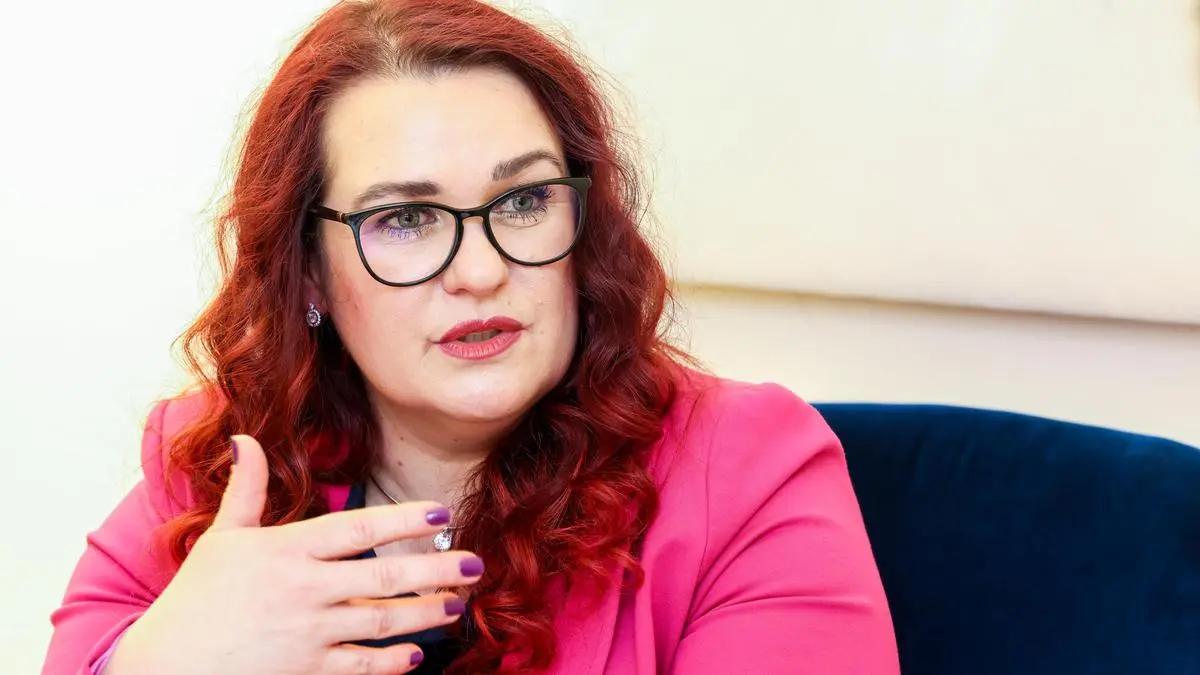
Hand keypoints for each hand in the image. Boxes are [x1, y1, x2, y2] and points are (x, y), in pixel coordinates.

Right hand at [106, 434, 481, 674]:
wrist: (161, 667)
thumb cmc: (195, 600)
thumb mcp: (221, 538)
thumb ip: (245, 489)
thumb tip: (243, 437)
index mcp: (285, 551)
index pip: (356, 529)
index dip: (402, 519)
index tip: (440, 513)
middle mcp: (302, 590)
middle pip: (383, 575)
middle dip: (435, 569)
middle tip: (474, 563)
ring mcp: (305, 634)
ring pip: (381, 621)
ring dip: (425, 614)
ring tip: (456, 606)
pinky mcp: (303, 672)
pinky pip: (358, 667)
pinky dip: (389, 663)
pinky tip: (414, 656)